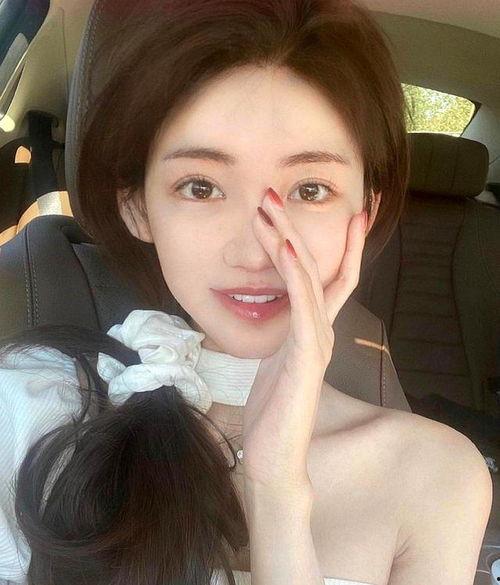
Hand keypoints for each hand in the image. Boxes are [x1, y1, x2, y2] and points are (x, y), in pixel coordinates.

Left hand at [242, 187, 366, 495]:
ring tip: (272, 206)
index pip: (332, 279)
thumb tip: (280, 312)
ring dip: (291, 240)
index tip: (345, 213)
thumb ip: (285, 333)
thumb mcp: (277, 360)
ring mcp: (317, 342)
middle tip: (285, 191)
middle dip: (307, 228)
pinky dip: (296, 274)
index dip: (341, 245)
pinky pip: (304, 307)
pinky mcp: (306, 356)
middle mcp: (322, 331)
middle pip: (324, 269)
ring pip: (311, 280)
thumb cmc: (274, 410)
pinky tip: (286, 249)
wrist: (275, 456)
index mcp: (315, 331)